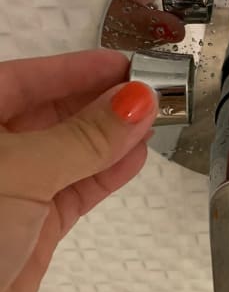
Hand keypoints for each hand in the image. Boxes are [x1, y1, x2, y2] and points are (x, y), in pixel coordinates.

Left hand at [0, 50, 157, 291]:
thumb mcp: (21, 171)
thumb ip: (83, 137)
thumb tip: (134, 101)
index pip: (26, 79)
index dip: (76, 68)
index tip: (124, 64)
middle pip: (51, 113)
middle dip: (100, 102)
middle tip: (149, 93)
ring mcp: (11, 191)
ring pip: (69, 152)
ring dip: (111, 138)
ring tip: (152, 122)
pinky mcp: (31, 228)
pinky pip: (75, 190)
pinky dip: (106, 174)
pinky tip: (134, 158)